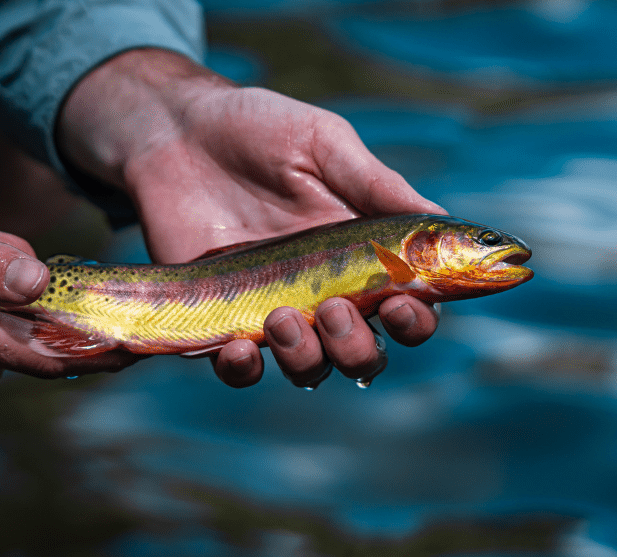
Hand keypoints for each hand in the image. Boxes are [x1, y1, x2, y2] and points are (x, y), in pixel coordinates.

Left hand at [58, 49, 444, 387]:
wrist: (176, 131)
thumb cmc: (257, 128)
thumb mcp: (324, 144)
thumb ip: (377, 185)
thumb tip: (440, 220)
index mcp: (361, 253)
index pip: (408, 305)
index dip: (417, 319)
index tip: (405, 303)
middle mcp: (324, 291)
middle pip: (364, 351)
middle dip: (359, 346)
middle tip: (334, 307)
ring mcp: (272, 309)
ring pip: (311, 368)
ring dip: (308, 357)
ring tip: (283, 317)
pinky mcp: (220, 317)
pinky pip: (240, 368)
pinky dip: (244, 369)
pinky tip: (240, 346)